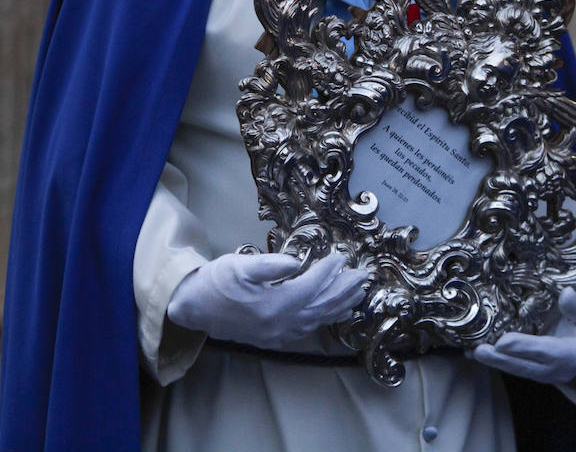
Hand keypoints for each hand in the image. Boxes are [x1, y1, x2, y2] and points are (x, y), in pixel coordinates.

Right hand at [167, 252, 366, 348]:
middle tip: (364, 275)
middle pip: (322, 305)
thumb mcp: (239, 266)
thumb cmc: (215, 282)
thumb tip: (296, 261)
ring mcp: (279, 334)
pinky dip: (327, 318)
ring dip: (341, 304)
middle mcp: (281, 324)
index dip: (329, 271)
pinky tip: (338, 311)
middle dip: (345, 289)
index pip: (312, 286)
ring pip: (319, 319)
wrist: (192, 308)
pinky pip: (309, 328)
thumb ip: (270, 265)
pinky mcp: (276, 337)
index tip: (341, 257)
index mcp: (273, 304)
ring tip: (359, 292)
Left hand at [472, 287, 575, 383]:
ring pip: (518, 369)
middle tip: (478, 351)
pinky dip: (499, 359)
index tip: (503, 342)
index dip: (524, 347)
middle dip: (501, 359)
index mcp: (573, 354)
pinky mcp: (537, 370)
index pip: (546, 351)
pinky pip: (516, 366)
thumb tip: (567, 294)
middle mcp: (559, 369)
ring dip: (495, 361)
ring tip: (472, 352)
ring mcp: (547, 373)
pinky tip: (477, 352)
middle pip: (526, 366)